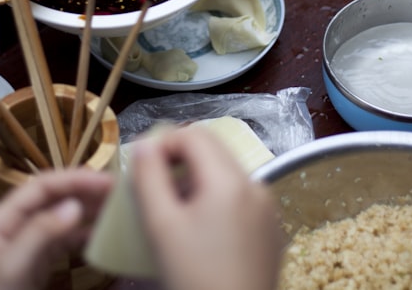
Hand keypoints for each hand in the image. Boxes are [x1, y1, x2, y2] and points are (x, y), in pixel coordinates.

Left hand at [0, 168, 113, 289]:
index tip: (106, 180)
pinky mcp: (35, 263)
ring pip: (59, 218)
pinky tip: (101, 233)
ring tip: (116, 207)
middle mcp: (13, 225)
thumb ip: (40, 233)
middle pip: (52, 198)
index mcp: (0, 218)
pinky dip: (81, 235)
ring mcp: (25, 244)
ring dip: (86, 211)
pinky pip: (61, 242)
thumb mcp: (12, 265)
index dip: (74, 179)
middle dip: (83, 191)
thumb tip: (76, 205)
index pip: (40, 187)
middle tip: (118, 190)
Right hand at [129, 126, 282, 289]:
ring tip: (171, 210)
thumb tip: (143, 145)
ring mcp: (268, 208)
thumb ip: (149, 177)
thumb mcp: (161, 226)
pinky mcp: (271, 230)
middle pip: (213, 151)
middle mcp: (256, 186)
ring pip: (226, 174)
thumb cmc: (194, 277)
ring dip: (196, 179)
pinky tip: (198, 230)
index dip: (162, 143)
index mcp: (230, 180)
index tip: (139, 166)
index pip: (194, 135)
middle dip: (179, 159)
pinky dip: (215, 199)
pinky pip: (239, 198)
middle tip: (151, 186)